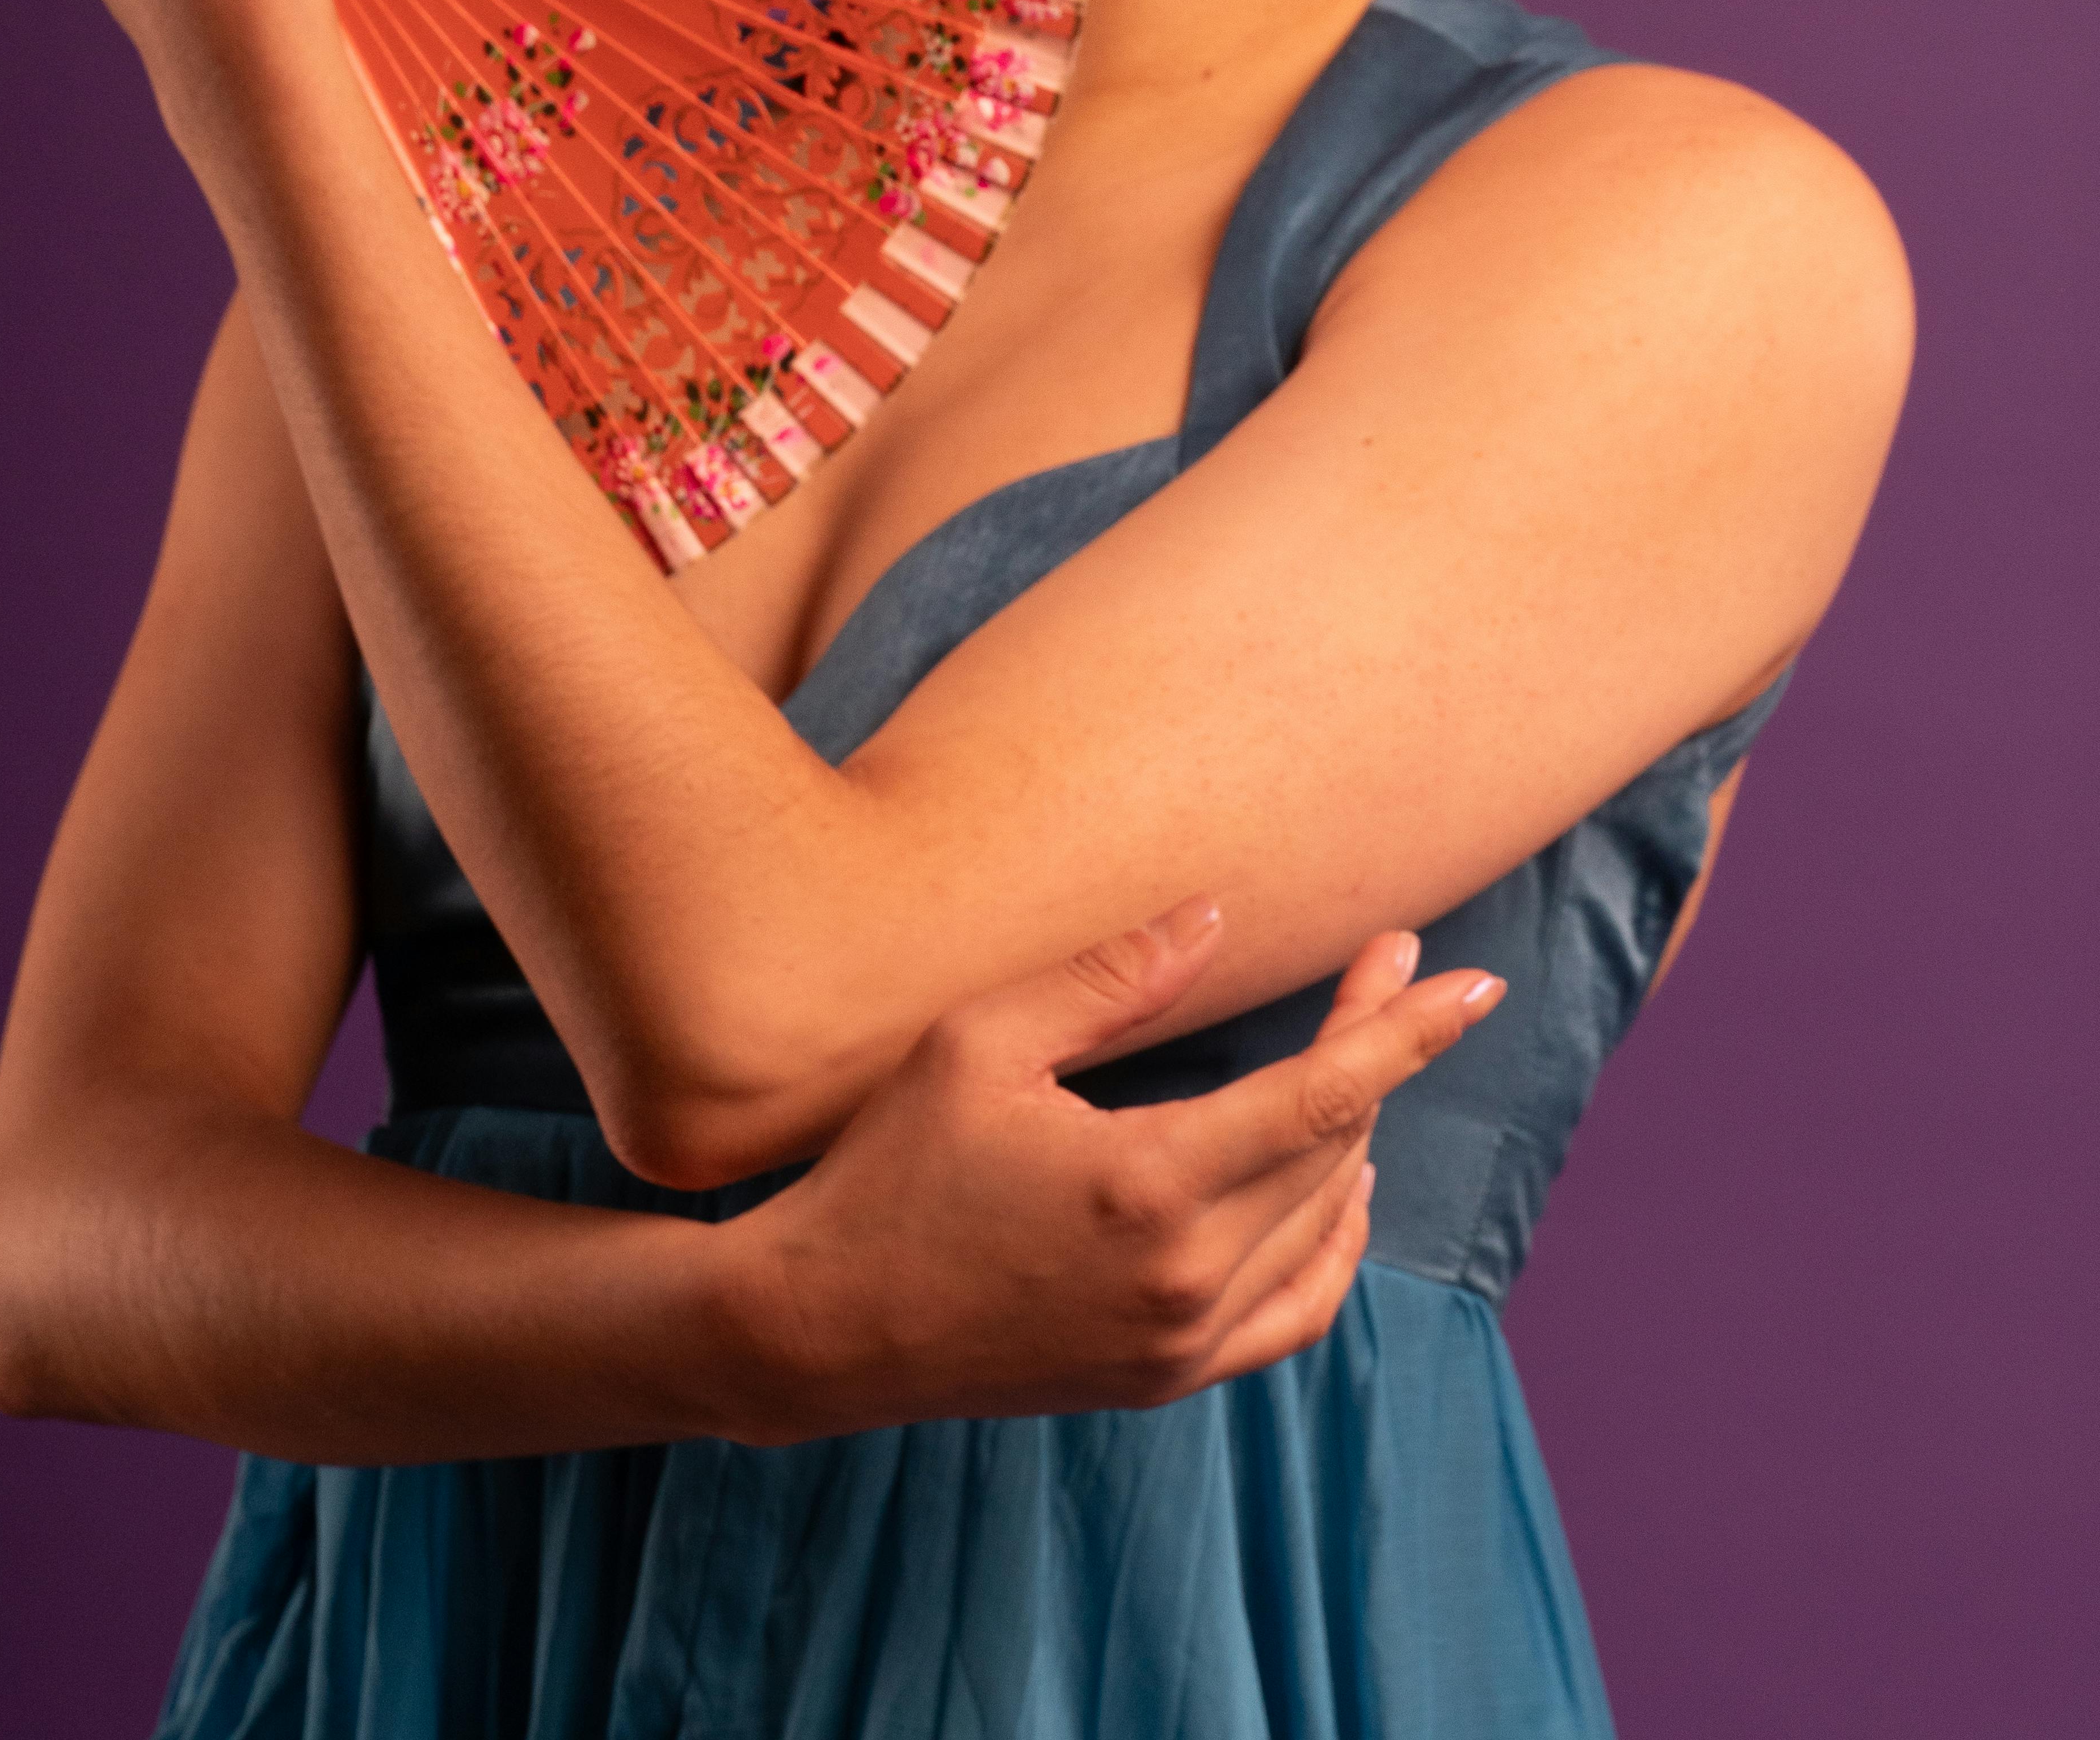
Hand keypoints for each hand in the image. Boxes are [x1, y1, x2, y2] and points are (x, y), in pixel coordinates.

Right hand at [718, 902, 1503, 1440]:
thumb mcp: (982, 1041)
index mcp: (1148, 1187)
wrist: (823, 1325)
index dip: (1405, 1029)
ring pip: (1324, 1228)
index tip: (1474, 980)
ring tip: (1357, 1053)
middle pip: (1332, 1149)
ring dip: (1356, 1137)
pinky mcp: (1162, 1378)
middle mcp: (1184, 1279)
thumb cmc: (890, 1168)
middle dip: (1375, 1049)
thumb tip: (1216, 919)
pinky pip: (1294, 1312)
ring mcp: (1179, 1342)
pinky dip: (1332, 1242)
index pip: (1323, 1095)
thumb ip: (1110, 980)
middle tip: (1386, 964)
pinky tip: (1332, 1185)